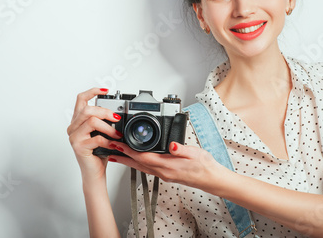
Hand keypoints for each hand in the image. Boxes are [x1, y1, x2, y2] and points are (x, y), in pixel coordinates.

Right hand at [67, 88, 122, 183]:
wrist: (94, 172)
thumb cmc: (98, 153)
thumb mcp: (102, 133)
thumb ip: (103, 121)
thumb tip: (116, 113)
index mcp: (78, 121)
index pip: (81, 99)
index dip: (93, 91)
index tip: (105, 90)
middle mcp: (73, 127)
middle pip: (87, 109)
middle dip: (105, 112)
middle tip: (117, 118)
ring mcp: (74, 137)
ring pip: (91, 121)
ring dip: (108, 127)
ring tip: (117, 134)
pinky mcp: (78, 146)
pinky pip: (96, 138)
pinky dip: (108, 140)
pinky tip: (113, 144)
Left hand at [106, 141, 231, 193]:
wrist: (212, 179)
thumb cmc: (205, 166)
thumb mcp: (196, 154)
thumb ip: (182, 149)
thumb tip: (173, 145)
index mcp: (168, 165)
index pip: (144, 157)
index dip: (129, 151)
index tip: (119, 143)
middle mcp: (163, 172)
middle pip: (138, 164)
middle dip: (123, 156)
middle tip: (109, 148)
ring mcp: (164, 175)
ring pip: (141, 167)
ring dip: (127, 161)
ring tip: (116, 154)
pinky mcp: (166, 174)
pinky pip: (147, 169)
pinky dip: (137, 164)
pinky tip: (134, 160)